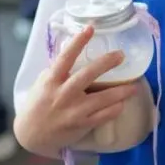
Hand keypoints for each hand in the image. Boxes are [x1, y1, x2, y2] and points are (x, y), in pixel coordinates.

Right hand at [12, 25, 139, 155]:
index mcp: (52, 81)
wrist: (31, 135)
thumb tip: (75, 51)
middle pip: (87, 75)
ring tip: (134, 86)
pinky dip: (114, 109)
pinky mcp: (81, 125)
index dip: (78, 42)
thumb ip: (58, 70)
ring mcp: (73, 111)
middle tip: (121, 55)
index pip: (65, 58)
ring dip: (120, 92)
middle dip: (106, 63)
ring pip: (101, 99)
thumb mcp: (43, 83)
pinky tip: (122, 104)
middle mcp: (63, 94)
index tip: (90, 28)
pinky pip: (103, 116)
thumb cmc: (38, 105)